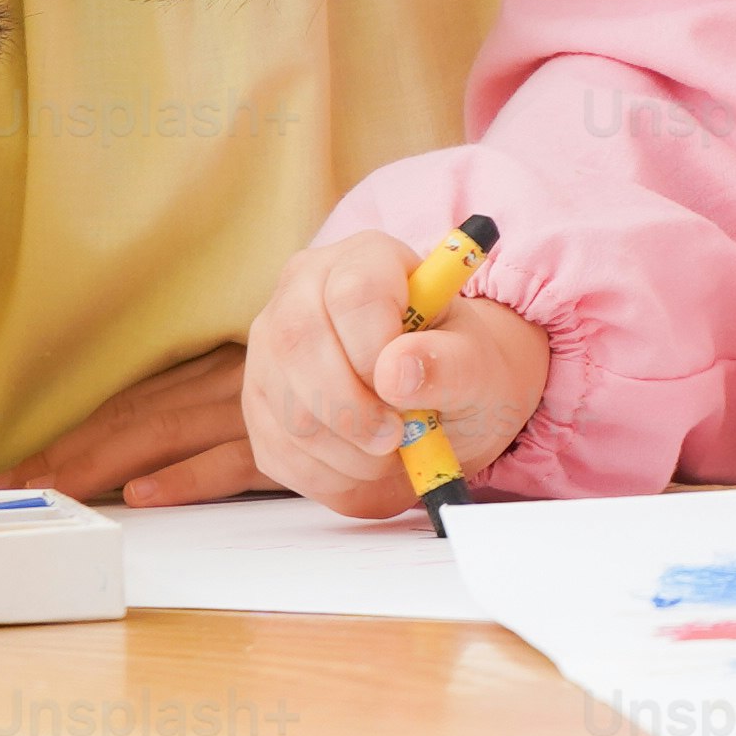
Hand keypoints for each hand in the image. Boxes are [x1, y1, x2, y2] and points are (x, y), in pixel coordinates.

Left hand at [24, 340, 291, 508]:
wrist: (395, 354)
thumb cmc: (317, 380)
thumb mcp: (259, 377)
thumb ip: (209, 399)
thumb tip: (141, 446)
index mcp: (211, 369)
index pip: (126, 402)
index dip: (68, 435)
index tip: (21, 466)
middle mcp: (222, 383)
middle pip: (131, 417)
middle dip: (66, 453)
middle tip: (13, 483)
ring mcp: (251, 410)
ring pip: (164, 434)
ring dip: (102, 465)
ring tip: (58, 491)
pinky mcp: (284, 443)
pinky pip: (229, 461)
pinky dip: (184, 478)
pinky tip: (143, 495)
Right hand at [243, 231, 549, 517]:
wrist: (440, 403)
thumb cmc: (456, 370)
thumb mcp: (477, 365)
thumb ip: (450, 364)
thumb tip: (397, 372)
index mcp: (364, 258)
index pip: (353, 292)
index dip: (377, 351)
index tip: (406, 395)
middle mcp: (302, 290)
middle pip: (299, 343)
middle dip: (354, 412)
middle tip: (398, 438)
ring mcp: (270, 346)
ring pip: (288, 408)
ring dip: (349, 454)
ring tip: (392, 450)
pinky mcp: (258, 402)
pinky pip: (279, 452)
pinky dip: (330, 477)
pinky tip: (364, 464)